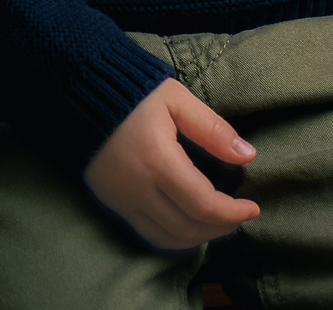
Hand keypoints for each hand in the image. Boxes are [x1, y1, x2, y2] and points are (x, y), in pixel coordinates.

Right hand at [83, 79, 259, 249]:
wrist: (79, 94)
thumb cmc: (134, 93)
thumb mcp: (177, 99)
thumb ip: (212, 129)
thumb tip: (248, 154)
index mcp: (158, 162)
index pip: (202, 204)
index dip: (231, 213)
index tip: (253, 208)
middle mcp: (138, 189)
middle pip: (186, 228)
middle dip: (219, 229)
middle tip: (241, 218)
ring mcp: (122, 200)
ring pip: (165, 238)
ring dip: (197, 238)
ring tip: (221, 225)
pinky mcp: (112, 203)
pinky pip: (146, 233)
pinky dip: (173, 237)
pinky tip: (190, 226)